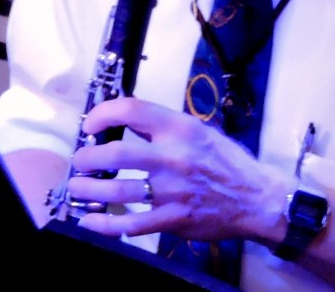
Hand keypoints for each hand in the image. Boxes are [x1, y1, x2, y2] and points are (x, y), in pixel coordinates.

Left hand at [66, 96, 291, 243]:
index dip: (102, 114)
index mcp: (180, 128)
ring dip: (89, 191)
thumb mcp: (199, 131)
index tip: (90, 125)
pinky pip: (131, 224)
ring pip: (117, 191)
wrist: (256, 197)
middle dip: (87, 159)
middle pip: (115, 154)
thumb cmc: (227, 162)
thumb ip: (165, 127)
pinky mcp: (173, 218)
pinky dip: (105, 225)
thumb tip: (127, 120)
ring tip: (78, 188)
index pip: (131, 110)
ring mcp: (172, 190)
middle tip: (80, 162)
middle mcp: (174, 156)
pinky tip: (90, 222)